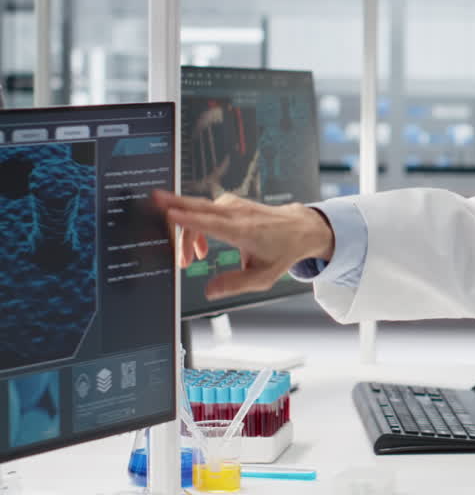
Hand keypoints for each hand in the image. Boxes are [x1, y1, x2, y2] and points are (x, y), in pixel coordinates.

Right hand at [152, 189, 334, 298]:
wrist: (301, 229)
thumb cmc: (283, 251)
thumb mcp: (264, 277)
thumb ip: (235, 284)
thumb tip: (209, 291)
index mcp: (244, 230)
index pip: (210, 222)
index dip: (187, 218)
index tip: (168, 213)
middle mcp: (236, 214)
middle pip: (198, 206)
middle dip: (174, 204)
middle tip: (152, 203)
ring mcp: (233, 205)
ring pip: (198, 211)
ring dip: (186, 232)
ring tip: (188, 260)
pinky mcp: (231, 204)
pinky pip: (206, 211)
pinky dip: (196, 225)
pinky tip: (200, 247)